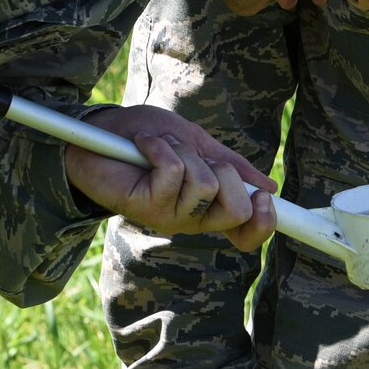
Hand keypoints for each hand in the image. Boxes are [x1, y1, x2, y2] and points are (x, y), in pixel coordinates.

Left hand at [64, 105, 277, 251]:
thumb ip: (230, 165)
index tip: (263, 197)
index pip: (248, 234)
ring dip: (183, 151)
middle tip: (196, 157)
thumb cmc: (146, 138)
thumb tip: (268, 188)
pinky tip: (143, 146)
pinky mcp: (147, 207)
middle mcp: (193, 218)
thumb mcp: (196, 143)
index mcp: (210, 207)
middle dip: (222, 171)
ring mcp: (169, 216)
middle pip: (235, 210)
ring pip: (204, 185)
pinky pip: (173, 173)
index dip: (265, 222)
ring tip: (160, 148)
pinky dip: (160, 148)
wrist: (99, 134)